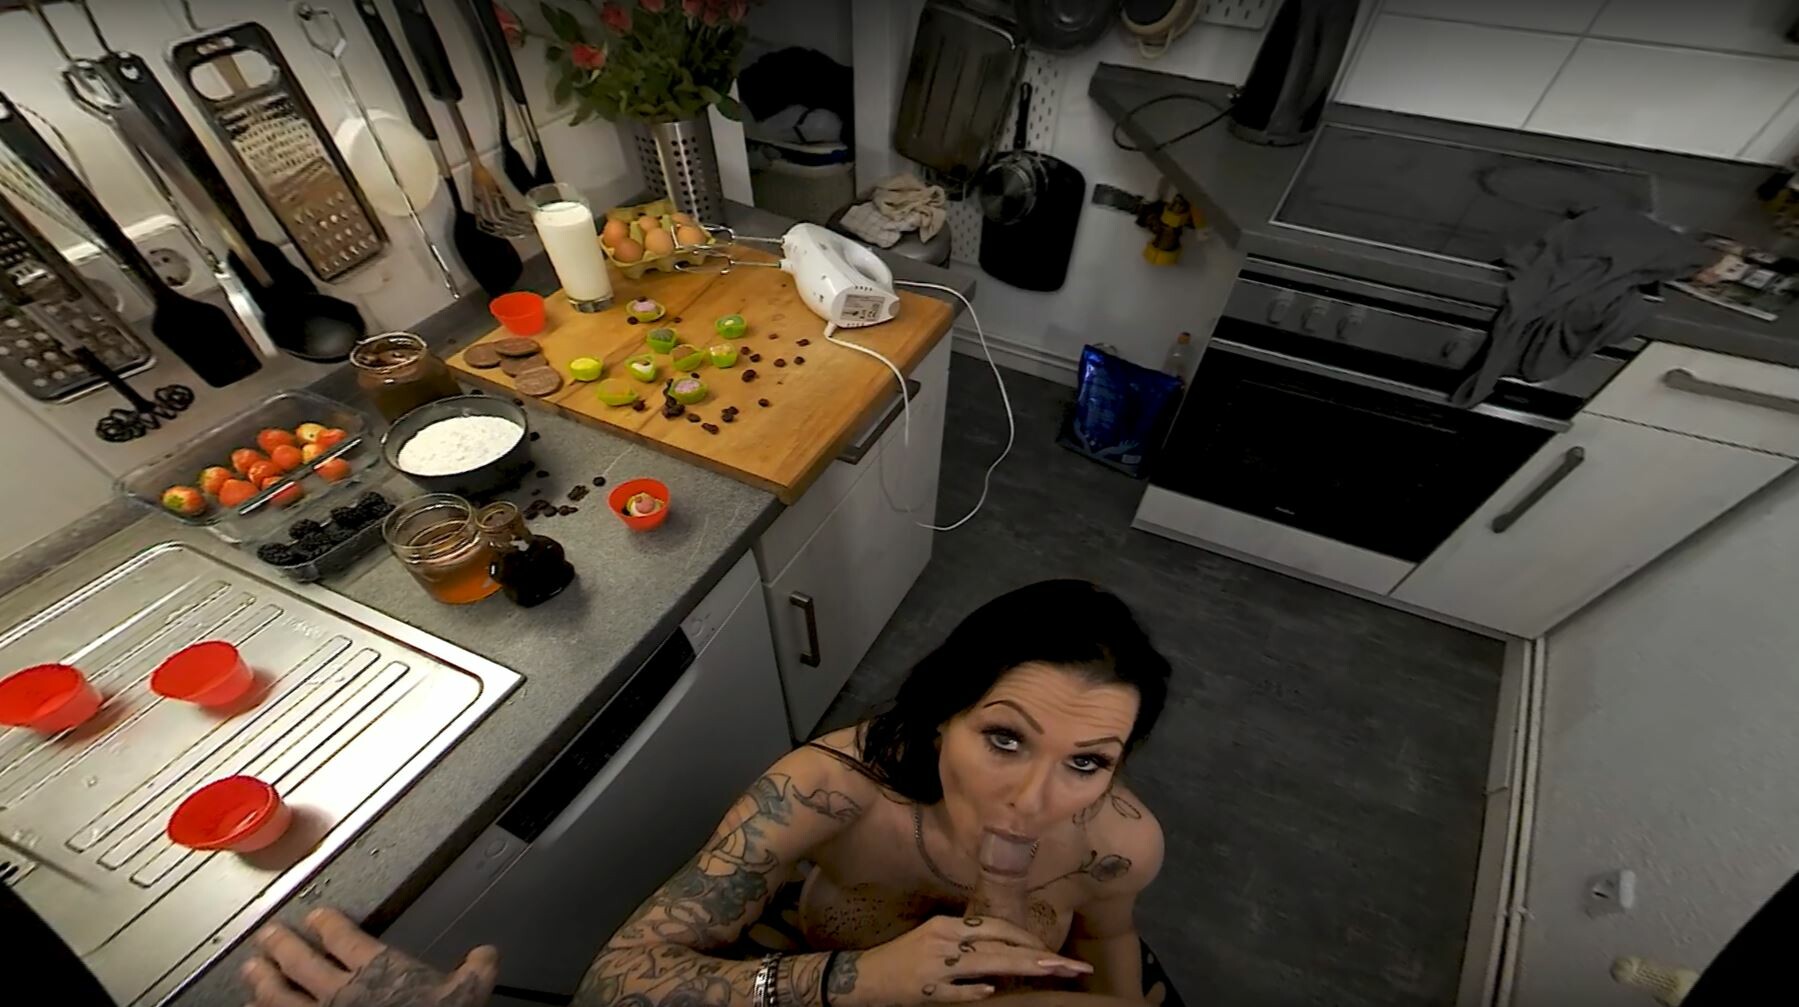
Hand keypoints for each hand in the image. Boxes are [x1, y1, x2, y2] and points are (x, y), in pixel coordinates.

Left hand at [240, 906, 497, 1006]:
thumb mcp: (467, 993)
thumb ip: (475, 970)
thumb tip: (487, 954)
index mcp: (377, 968)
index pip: (343, 937)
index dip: (326, 924)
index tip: (316, 917)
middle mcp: (342, 989)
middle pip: (301, 961)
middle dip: (281, 945)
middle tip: (267, 934)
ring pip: (280, 995)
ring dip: (263, 980)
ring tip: (250, 968)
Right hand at [834, 914, 1092, 1006]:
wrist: (860, 977)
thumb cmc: (901, 960)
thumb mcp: (932, 941)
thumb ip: (963, 943)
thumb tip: (1000, 951)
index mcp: (946, 927)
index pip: (994, 927)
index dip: (1024, 937)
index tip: (1050, 949)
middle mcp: (943, 941)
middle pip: (998, 944)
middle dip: (1037, 954)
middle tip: (1069, 964)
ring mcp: (936, 966)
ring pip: (985, 964)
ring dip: (1020, 967)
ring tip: (1050, 971)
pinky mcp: (926, 991)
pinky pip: (956, 992)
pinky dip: (973, 991)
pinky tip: (991, 992)